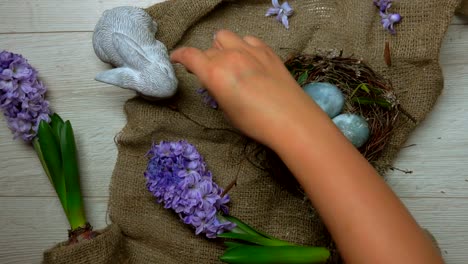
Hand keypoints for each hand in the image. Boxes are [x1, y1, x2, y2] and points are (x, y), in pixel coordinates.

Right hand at [170, 30, 323, 146]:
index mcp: (215, 73)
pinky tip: (249, 60)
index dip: (180, 55)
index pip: (190, 55)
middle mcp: (229, 56)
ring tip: (229, 62)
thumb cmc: (256, 123)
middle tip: (211, 75)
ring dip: (222, 47)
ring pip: (225, 37)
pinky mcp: (266, 50)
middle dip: (205, 60)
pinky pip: (247, 40)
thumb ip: (216, 89)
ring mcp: (249, 50)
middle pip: (208, 50)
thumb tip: (215, 81)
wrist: (292, 119)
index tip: (177, 58)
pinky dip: (242, 47)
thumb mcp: (227, 110)